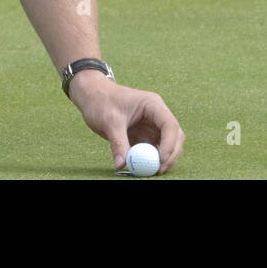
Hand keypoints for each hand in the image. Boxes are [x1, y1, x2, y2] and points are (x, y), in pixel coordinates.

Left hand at [69, 72, 184, 174]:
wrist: (92, 96)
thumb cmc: (101, 101)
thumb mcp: (109, 121)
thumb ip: (118, 142)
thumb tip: (122, 165)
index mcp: (152, 104)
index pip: (169, 124)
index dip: (169, 144)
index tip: (161, 161)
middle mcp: (156, 115)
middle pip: (174, 136)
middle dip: (170, 154)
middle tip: (159, 171)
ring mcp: (152, 126)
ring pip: (167, 145)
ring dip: (163, 159)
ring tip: (150, 171)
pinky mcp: (144, 135)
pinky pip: (153, 150)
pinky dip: (151, 160)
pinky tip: (142, 167)